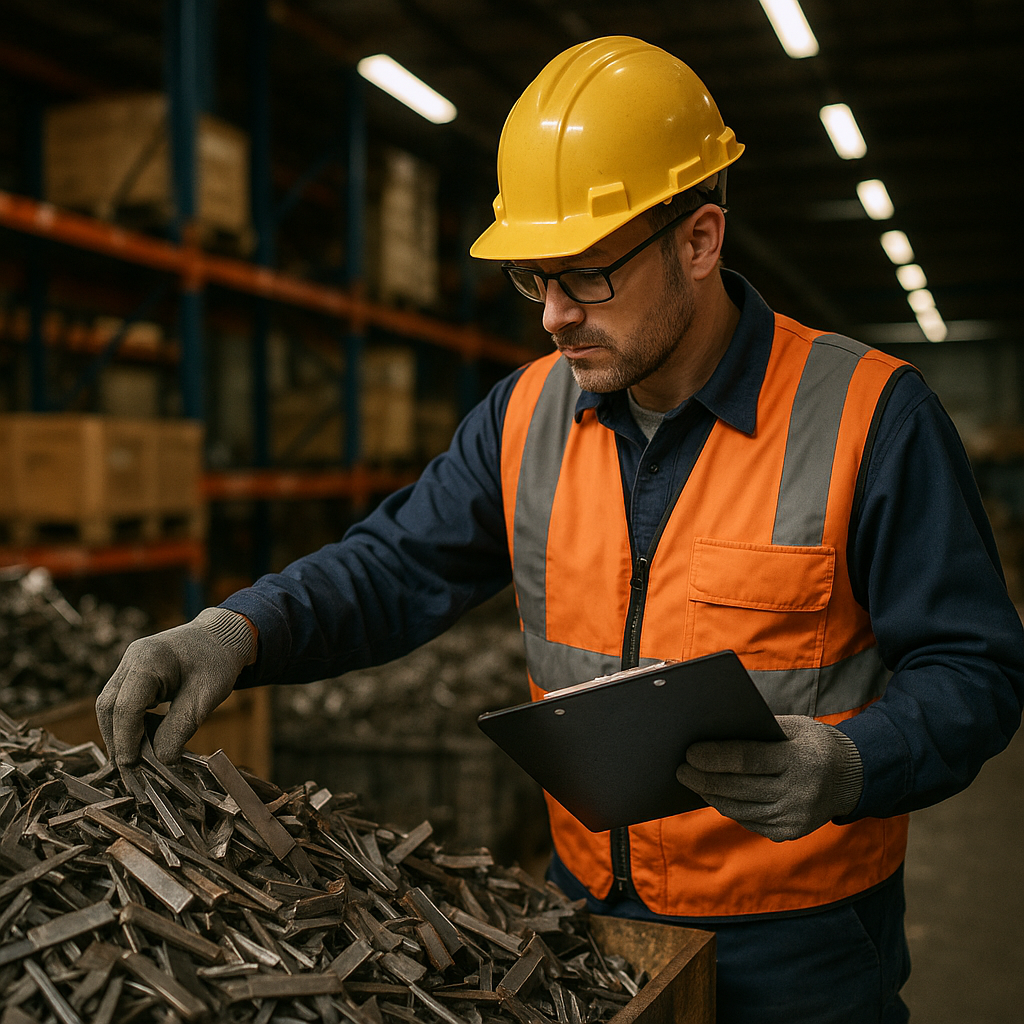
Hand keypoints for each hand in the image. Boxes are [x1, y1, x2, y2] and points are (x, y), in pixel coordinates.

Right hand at [96, 608, 256, 765]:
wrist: (222, 637)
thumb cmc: (218, 662)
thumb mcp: (206, 696)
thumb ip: (181, 727)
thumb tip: (160, 760)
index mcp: (148, 659)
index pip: (125, 707)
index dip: (126, 740)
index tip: (133, 767)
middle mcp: (131, 659)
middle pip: (108, 706)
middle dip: (117, 740)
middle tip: (131, 769)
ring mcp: (129, 664)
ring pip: (110, 705)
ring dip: (121, 733)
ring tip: (139, 758)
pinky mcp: (132, 672)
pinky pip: (121, 701)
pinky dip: (129, 722)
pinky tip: (146, 738)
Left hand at [676, 715, 863, 841]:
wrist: (851, 778)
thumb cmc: (813, 743)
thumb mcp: (794, 727)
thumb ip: (759, 730)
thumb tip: (711, 732)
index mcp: (800, 759)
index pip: (748, 759)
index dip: (715, 758)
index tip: (689, 753)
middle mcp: (799, 792)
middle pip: (738, 788)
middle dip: (703, 779)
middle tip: (680, 770)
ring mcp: (794, 817)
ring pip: (739, 809)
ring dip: (711, 796)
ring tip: (692, 782)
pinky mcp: (789, 832)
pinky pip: (749, 821)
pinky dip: (729, 807)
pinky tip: (715, 795)